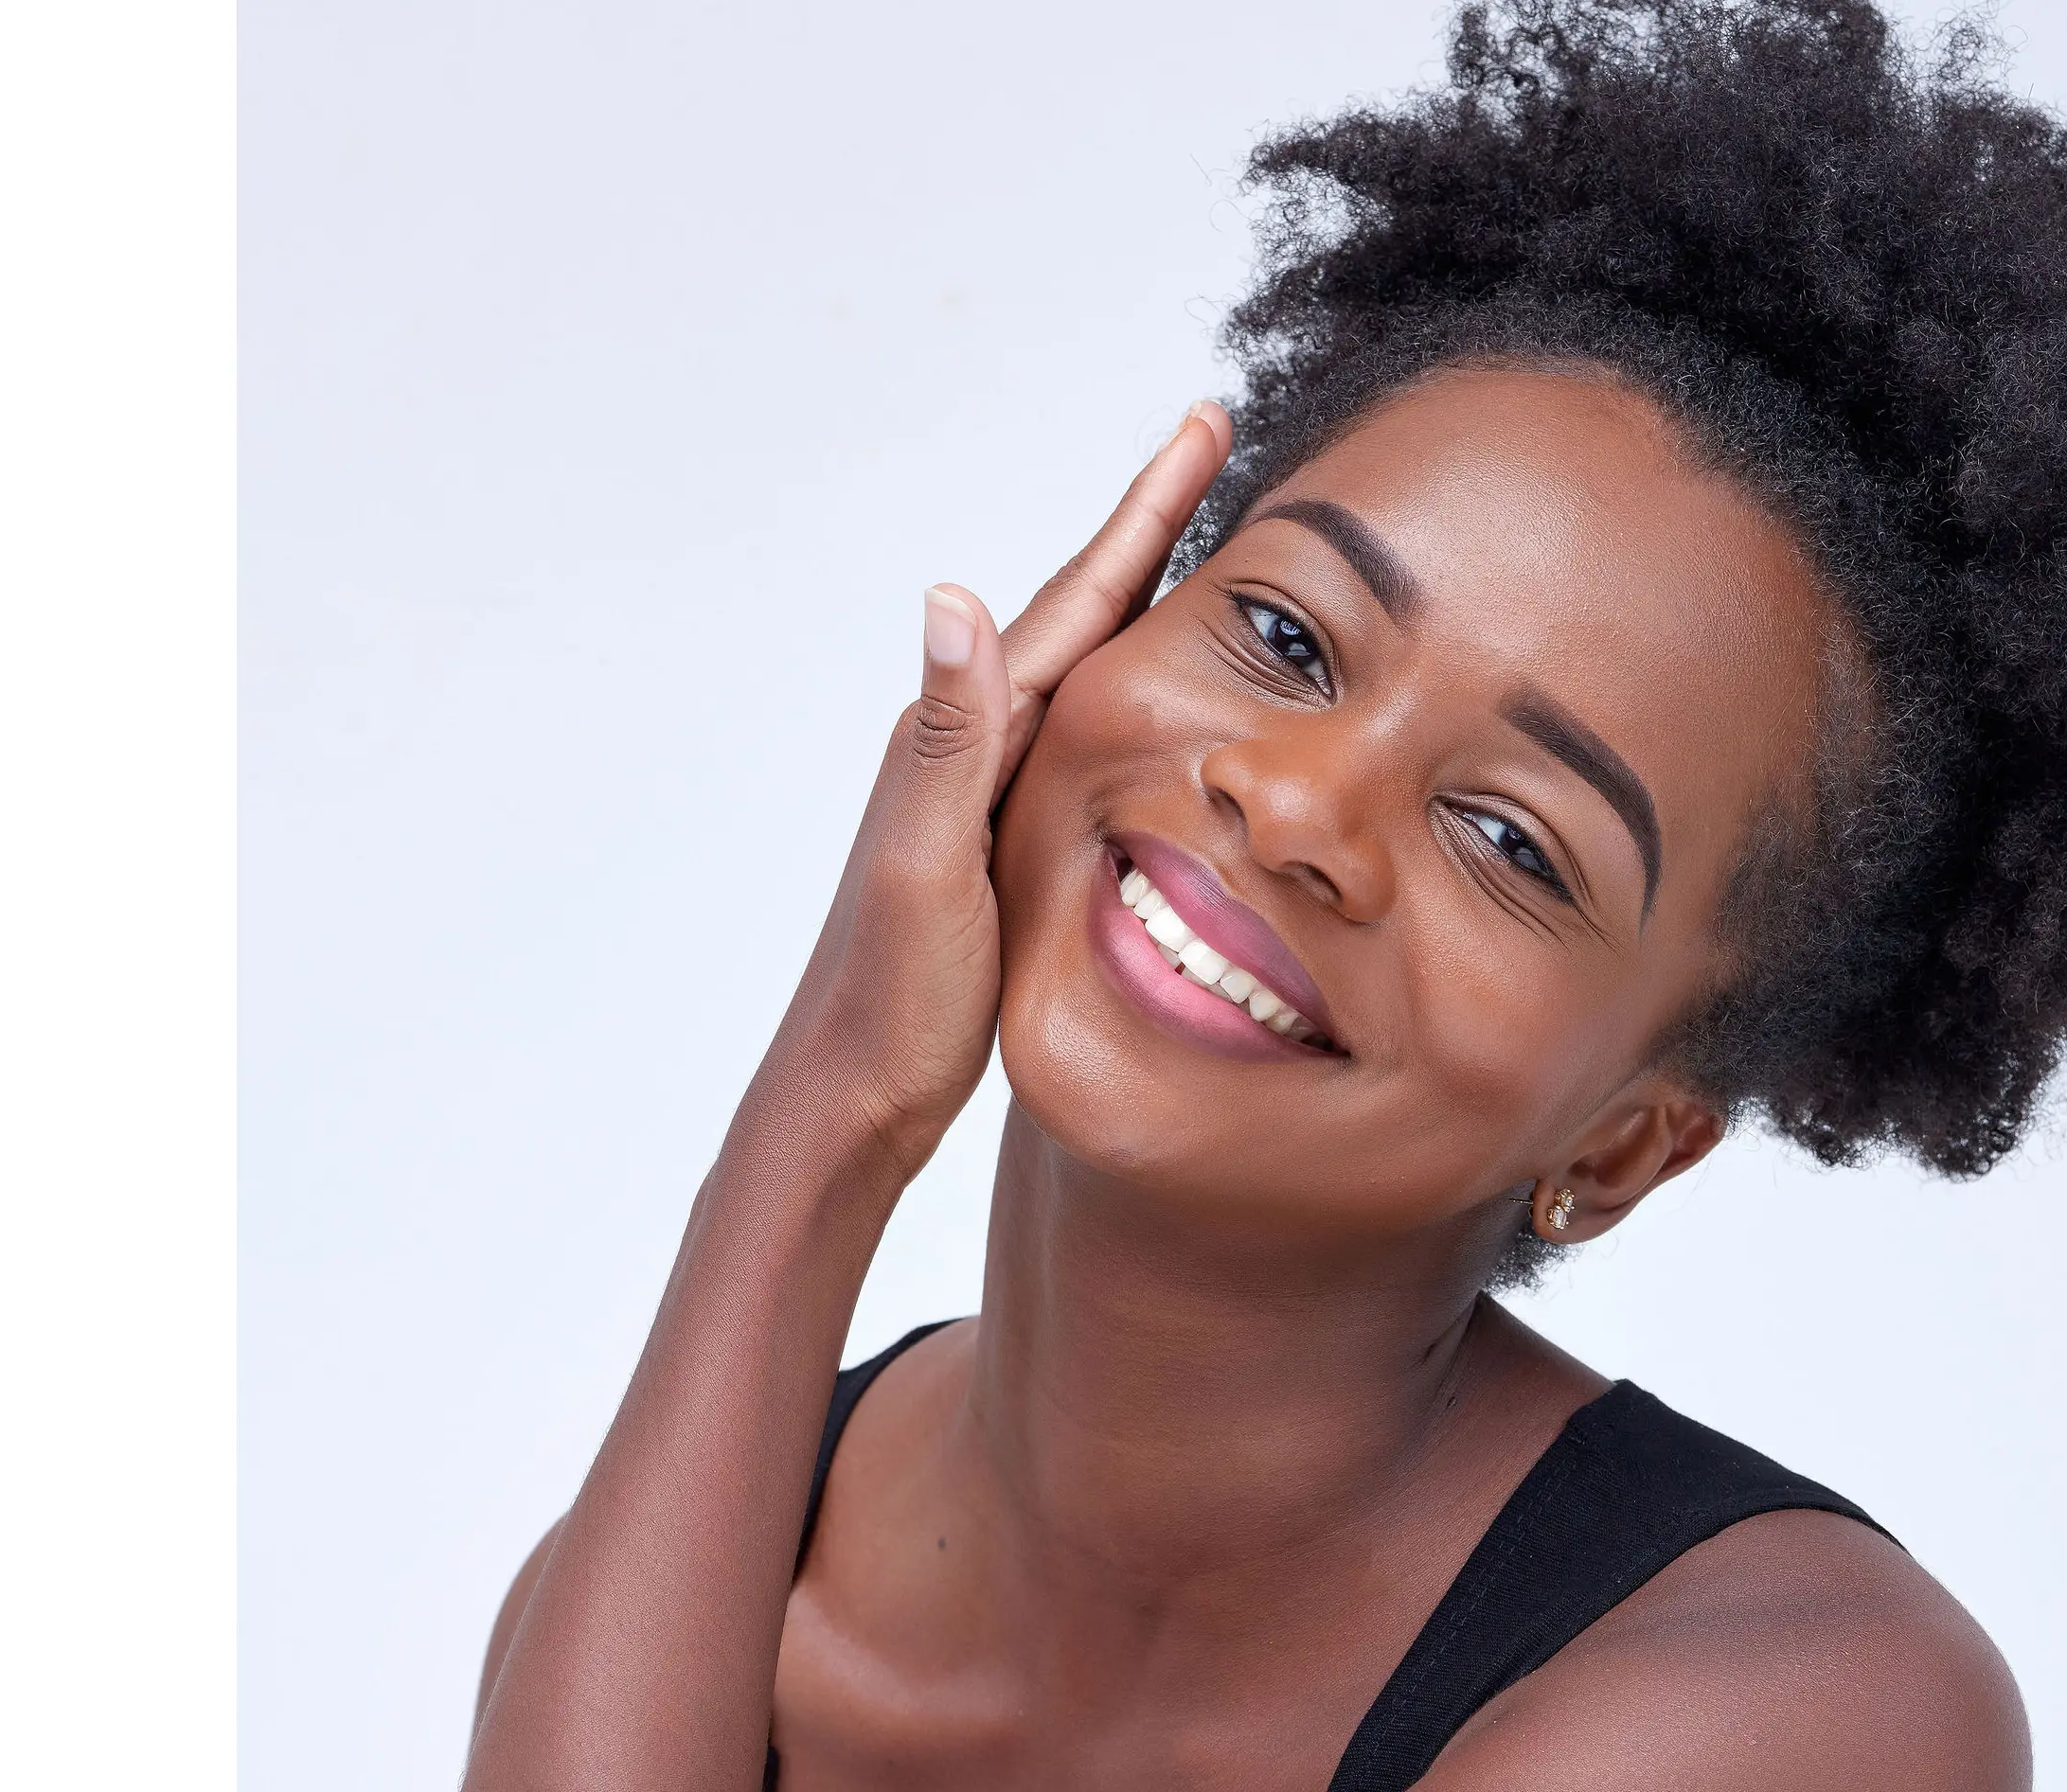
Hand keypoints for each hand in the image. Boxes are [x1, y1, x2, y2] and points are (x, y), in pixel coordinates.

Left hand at [770, 400, 1233, 1167]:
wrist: (854, 1092)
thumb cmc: (890, 997)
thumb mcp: (925, 868)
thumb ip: (945, 741)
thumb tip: (951, 599)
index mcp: (964, 736)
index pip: (1073, 602)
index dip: (1143, 515)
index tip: (1201, 425)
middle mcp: (971, 745)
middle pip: (1083, 614)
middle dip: (1153, 530)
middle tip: (1213, 444)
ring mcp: (987, 793)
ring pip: (1089, 674)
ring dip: (1146, 603)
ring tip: (1207, 548)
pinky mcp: (1004, 844)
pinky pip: (1086, 743)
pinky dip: (1130, 698)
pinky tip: (1154, 707)